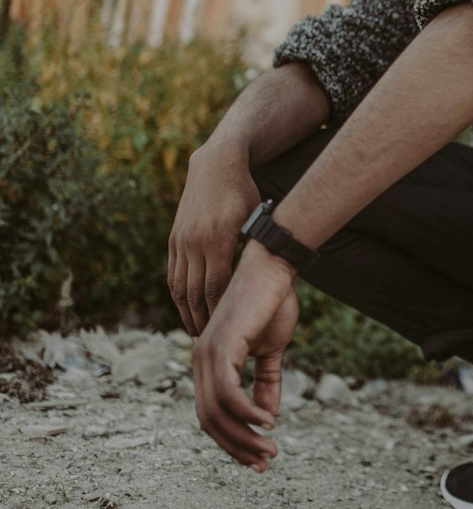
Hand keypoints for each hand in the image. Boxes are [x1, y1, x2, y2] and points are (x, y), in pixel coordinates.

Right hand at [169, 143, 260, 335]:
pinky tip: (184, 308)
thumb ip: (255, 247)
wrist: (216, 166)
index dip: (220, 312)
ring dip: (187, 312)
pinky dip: (177, 295)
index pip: (218, 286)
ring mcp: (181, 240)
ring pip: (180, 287)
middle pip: (196, 293)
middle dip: (203, 320)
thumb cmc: (245, 193)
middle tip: (211, 342)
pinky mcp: (174, 238)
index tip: (227, 331)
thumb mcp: (256, 218)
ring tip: (196, 332)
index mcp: (219, 239)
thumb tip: (263, 278)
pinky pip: (173, 273)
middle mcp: (196, 242)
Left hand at [192, 240, 298, 470]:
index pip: (211, 414)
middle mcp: (199, 361)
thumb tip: (268, 414)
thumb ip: (265, 381)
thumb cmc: (272, 303)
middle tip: (265, 462)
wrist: (273, 270)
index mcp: (208, 363)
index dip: (233, 441)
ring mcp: (206, 354)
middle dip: (238, 447)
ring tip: (270, 448)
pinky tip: (267, 421)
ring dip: (245, 436)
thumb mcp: (270, 351)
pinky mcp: (221, 348)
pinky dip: (248, 413)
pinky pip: (229, 394)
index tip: (258, 459)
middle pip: (210, 421)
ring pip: (217, 413)